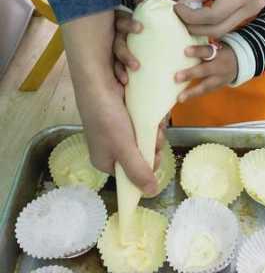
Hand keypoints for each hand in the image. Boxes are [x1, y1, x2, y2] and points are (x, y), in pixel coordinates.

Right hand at [62, 12, 161, 193]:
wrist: (97, 80)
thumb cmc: (106, 117)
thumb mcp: (123, 147)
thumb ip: (137, 170)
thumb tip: (151, 193)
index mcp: (106, 160)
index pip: (133, 173)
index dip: (149, 165)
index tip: (158, 153)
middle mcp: (112, 146)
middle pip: (142, 153)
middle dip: (154, 142)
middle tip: (157, 134)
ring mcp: (119, 129)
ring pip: (146, 135)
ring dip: (155, 128)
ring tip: (156, 121)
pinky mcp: (126, 114)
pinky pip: (144, 120)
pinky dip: (150, 116)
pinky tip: (154, 111)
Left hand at [175, 0, 264, 37]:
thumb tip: (185, 3)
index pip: (212, 16)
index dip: (191, 16)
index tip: (176, 8)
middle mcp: (250, 8)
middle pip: (218, 30)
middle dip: (195, 27)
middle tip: (179, 17)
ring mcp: (254, 12)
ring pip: (224, 30)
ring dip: (204, 28)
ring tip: (188, 17)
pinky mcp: (253, 11)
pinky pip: (230, 23)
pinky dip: (214, 23)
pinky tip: (202, 15)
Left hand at [175, 43, 237, 102]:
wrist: (238, 62)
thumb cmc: (218, 51)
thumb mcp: (214, 45)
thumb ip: (200, 48)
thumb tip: (178, 42)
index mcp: (218, 53)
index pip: (207, 51)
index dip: (197, 51)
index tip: (185, 51)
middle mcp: (218, 66)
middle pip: (204, 70)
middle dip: (190, 74)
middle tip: (176, 77)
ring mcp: (219, 78)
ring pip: (205, 85)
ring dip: (191, 92)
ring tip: (180, 97)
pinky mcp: (217, 86)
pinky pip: (205, 91)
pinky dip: (193, 95)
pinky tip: (182, 98)